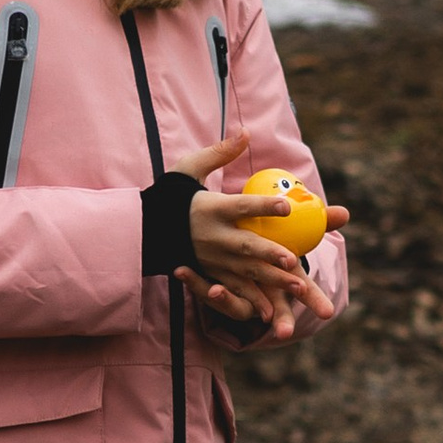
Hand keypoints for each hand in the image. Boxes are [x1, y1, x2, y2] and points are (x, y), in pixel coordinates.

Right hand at [170, 127, 348, 341]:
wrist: (145, 229)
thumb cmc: (172, 194)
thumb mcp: (189, 168)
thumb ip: (220, 153)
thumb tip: (246, 132)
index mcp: (211, 208)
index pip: (241, 206)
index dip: (264, 206)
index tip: (287, 206)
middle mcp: (212, 236)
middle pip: (245, 246)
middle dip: (269, 253)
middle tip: (293, 258)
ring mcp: (211, 258)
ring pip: (246, 271)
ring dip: (271, 279)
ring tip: (298, 283)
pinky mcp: (209, 272)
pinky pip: (233, 288)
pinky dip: (251, 300)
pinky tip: (272, 310)